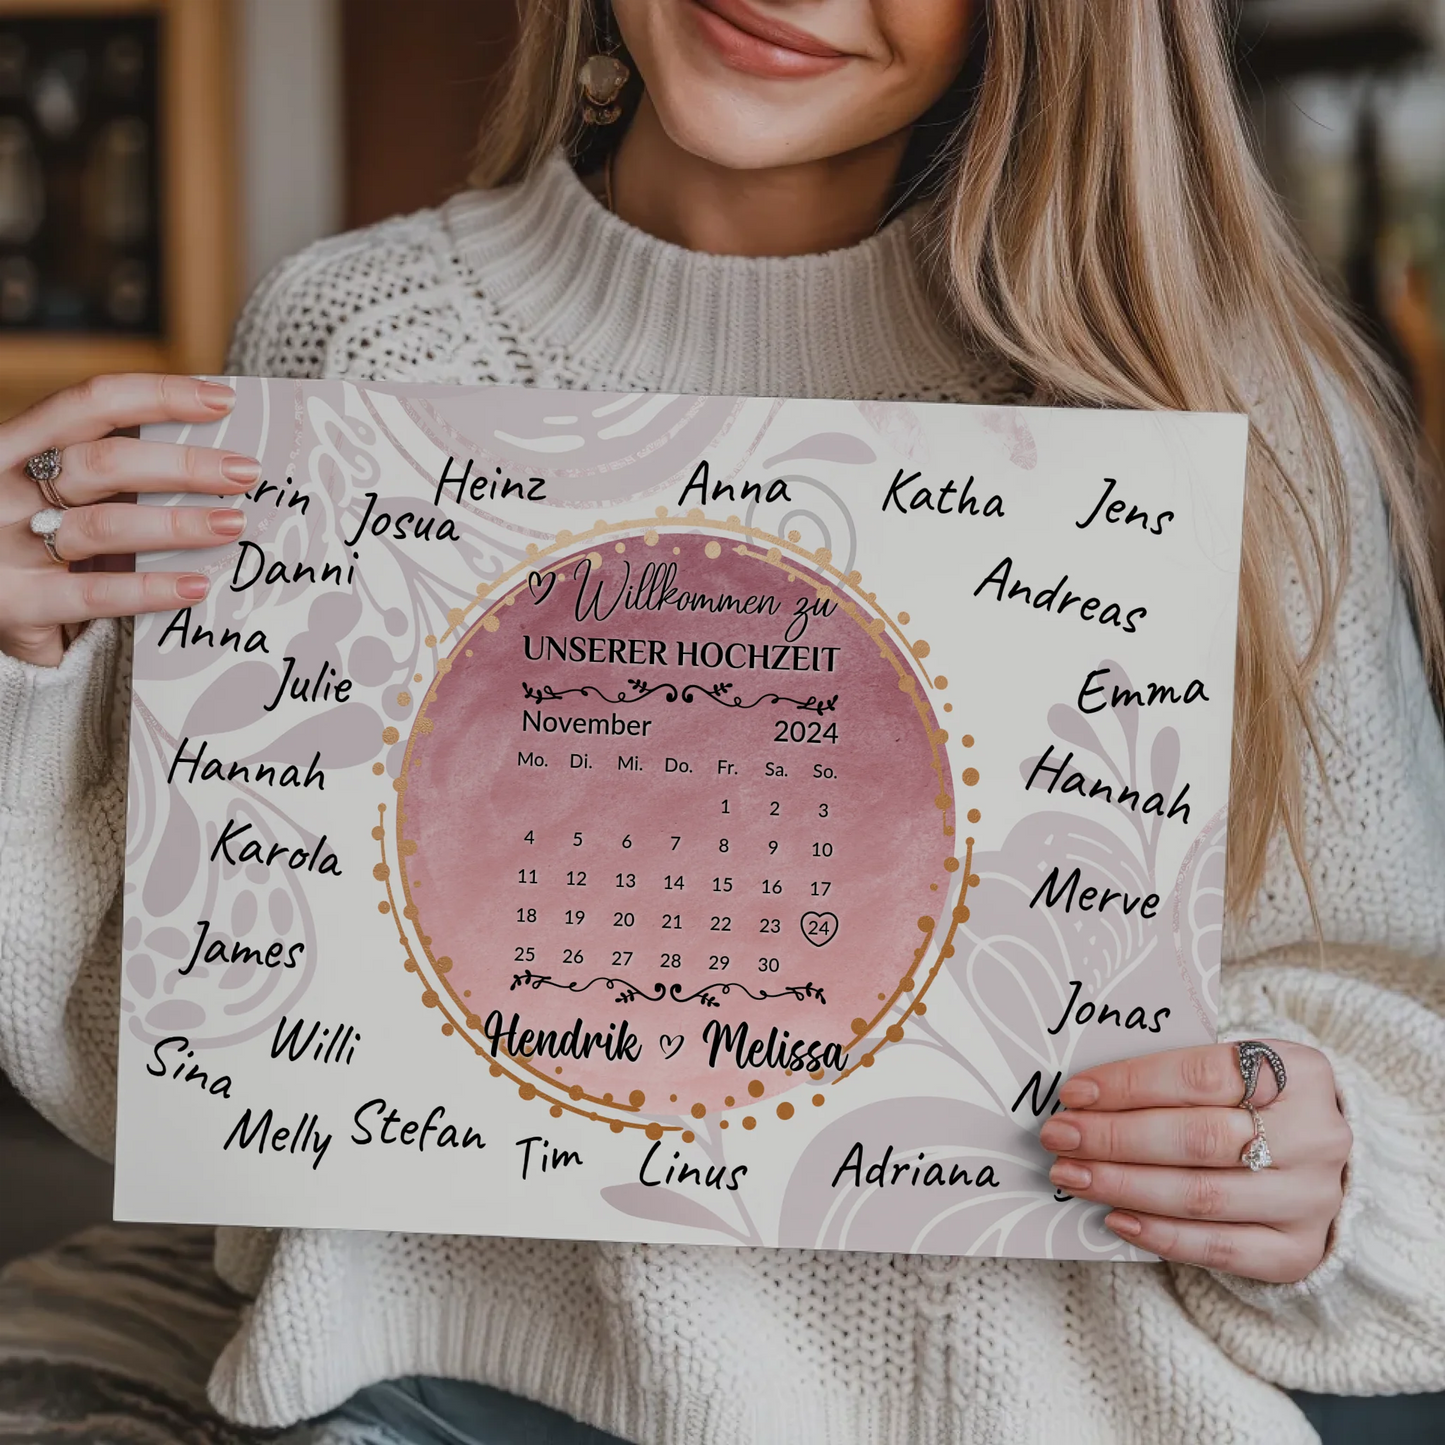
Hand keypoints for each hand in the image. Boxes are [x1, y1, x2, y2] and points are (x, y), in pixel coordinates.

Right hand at [0, 374, 258, 666]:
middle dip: (183, 465)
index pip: (91, 403)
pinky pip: (95, 593)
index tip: (221, 400)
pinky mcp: (16, 604)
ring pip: (105, 526)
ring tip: (233, 525)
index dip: (158, 396)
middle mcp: (4, 488)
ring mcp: (6, 546)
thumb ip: (110, 473)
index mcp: (16, 445)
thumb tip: (213, 459)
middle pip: (104, 463)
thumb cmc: (31, 537)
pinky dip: (151, 588)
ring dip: (179, 524)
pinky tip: (196, 586)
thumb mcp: (55, 490)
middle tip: (246, 473)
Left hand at [1041, 1041, 1351, 1282]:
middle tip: (1060, 1136)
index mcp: (1299, 1073)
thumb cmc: (1259, 1103)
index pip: (1201, 1074)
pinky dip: (1161, 1234)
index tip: (1074, 1093)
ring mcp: (1311, 1198)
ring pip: (1202, 1195)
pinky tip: (1116, 1218)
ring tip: (1072, 1174)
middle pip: (1197, 1138)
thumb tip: (1089, 1095)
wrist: (1327, 1161)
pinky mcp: (1300, 1251)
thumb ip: (1179, 1076)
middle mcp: (1314, 1136)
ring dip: (1124, 1185)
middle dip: (1115, 1137)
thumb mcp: (1239, 1069)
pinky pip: (1220, 1248)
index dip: (1131, 1084)